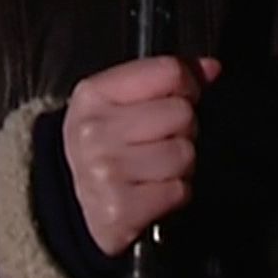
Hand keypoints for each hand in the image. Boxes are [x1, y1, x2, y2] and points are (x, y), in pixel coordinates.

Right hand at [61, 55, 221, 257]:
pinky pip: (178, 191)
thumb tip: (210, 68)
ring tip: (154, 167)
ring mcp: (105, 171)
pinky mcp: (119, 210)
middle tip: (158, 140)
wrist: (67, 203)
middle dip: (180, 129)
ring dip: (179, 165)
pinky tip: (150, 190)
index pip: (167, 72)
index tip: (180, 96)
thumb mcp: (120, 103)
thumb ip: (164, 79)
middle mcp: (95, 131)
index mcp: (93, 95)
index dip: (186, 84)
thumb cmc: (102, 147)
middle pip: (181, 113)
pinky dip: (173, 193)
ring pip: (184, 154)